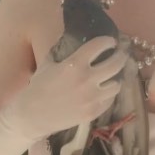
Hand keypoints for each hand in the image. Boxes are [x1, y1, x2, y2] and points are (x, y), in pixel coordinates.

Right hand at [3, 36, 127, 138]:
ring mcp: (92, 98)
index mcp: (74, 65)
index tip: (110, 41)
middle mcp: (87, 80)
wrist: (32, 115)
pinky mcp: (93, 112)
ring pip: (117, 84)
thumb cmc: (38, 87)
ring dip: (117, 77)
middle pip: (115, 64)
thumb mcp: (48, 63)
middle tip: (121, 54)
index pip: (99, 46)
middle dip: (121, 56)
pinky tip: (106, 89)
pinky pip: (109, 100)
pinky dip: (109, 93)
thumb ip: (62, 51)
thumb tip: (72, 38)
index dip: (108, 41)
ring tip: (115, 74)